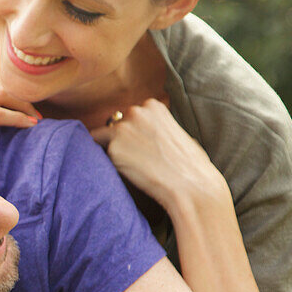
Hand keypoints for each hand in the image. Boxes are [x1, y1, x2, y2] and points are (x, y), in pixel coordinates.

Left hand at [89, 99, 227, 213]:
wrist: (191, 186)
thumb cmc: (190, 165)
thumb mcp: (178, 133)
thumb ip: (159, 127)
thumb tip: (148, 134)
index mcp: (152, 105)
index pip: (130, 117)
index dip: (133, 134)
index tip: (142, 147)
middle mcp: (135, 112)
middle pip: (114, 124)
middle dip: (120, 140)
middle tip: (136, 159)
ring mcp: (122, 128)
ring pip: (102, 138)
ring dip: (111, 151)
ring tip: (132, 167)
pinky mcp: (113, 148)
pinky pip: (100, 155)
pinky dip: (108, 164)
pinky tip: (128, 173)